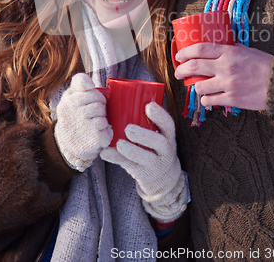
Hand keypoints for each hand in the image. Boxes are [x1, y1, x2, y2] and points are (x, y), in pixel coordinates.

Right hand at [55, 73, 112, 171]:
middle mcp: (72, 113)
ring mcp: (82, 126)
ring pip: (103, 118)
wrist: (65, 144)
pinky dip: (106, 135)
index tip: (93, 103)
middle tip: (94, 117)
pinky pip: (107, 132)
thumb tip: (90, 84)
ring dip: (102, 123)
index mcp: (69, 101)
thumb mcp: (71, 95)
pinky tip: (97, 137)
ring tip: (94, 127)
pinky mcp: (92, 140)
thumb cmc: (73, 114)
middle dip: (101, 110)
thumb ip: (80, 82)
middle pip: (100, 104)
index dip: (97, 98)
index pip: (92, 92)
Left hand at [100, 102, 187, 222]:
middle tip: (128, 128)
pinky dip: (116, 160)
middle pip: (159, 142)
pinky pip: (131, 167)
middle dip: (144, 135)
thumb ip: (145, 120)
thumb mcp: (158, 134)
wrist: (163, 178)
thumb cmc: (154, 146)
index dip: (160, 115)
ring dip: (131, 151)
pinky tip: (105, 153)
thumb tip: (116, 95)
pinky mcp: (144, 174)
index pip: (169, 124)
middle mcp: (165, 150)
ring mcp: (156, 164)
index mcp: (168, 136)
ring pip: (146, 159)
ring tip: (119, 143)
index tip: (148, 105)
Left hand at [174, 42, 272, 110]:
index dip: (185, 52)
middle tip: (178, 73)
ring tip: (198, 86)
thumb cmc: (265, 65)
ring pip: (199, 86)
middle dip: (181, 70)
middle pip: (194, 66)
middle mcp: (226, 67)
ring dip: (196, 87)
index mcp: (229, 52)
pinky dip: (206, 99)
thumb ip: (231, 48)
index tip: (179, 56)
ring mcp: (228, 84)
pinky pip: (209, 100)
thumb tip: (218, 45)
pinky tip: (208, 97)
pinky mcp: (232, 99)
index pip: (200, 49)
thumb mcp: (247, 50)